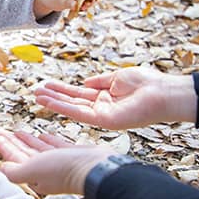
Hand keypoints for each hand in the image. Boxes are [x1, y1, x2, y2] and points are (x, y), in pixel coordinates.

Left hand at [0, 130, 114, 194]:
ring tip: (18, 131)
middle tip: (1, 132)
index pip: (14, 159)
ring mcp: (59, 163)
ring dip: (27, 140)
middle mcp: (45, 170)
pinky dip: (47, 140)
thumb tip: (2, 168)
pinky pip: (55, 146)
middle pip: (23, 153)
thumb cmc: (64, 170)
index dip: (4, 147)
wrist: (95, 168)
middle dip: (12, 143)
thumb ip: (15, 171)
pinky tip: (42, 135)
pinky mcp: (71, 155)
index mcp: (34, 175)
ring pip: (38, 149)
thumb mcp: (32, 170)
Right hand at [35, 67, 196, 129]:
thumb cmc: (147, 84)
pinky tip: (49, 102)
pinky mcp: (104, 121)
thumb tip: (84, 83)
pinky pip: (79, 113)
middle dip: (53, 96)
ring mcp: (101, 115)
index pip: (78, 94)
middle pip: (71, 101)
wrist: (164, 93)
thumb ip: (100, 81)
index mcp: (104, 97)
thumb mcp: (118, 77)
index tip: (46, 85)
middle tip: (35, 91)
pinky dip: (63, 107)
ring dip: (53, 102)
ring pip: (72, 108)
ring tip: (36, 96)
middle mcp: (100, 108)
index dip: (61, 90)